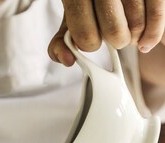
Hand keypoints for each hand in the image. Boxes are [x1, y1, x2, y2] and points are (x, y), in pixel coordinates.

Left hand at [48, 0, 164, 65]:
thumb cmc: (90, 3)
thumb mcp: (71, 19)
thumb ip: (63, 41)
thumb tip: (67, 60)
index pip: (85, 35)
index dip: (90, 43)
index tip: (92, 39)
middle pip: (114, 33)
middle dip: (115, 41)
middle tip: (113, 34)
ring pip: (136, 25)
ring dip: (134, 37)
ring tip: (128, 30)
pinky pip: (155, 14)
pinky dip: (151, 33)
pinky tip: (144, 39)